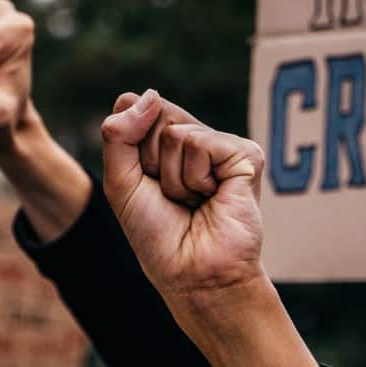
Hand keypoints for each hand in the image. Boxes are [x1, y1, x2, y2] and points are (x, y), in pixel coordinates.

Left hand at [101, 90, 327, 366]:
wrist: (191, 272)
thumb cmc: (157, 233)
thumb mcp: (120, 181)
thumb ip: (119, 134)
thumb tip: (150, 94)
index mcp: (165, 142)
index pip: (135, 108)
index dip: (130, 148)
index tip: (145, 184)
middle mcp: (194, 139)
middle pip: (155, 115)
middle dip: (150, 162)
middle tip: (169, 196)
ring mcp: (221, 146)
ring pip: (177, 133)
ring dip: (174, 178)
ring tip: (193, 201)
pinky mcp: (246, 155)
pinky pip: (201, 143)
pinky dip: (196, 178)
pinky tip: (213, 198)